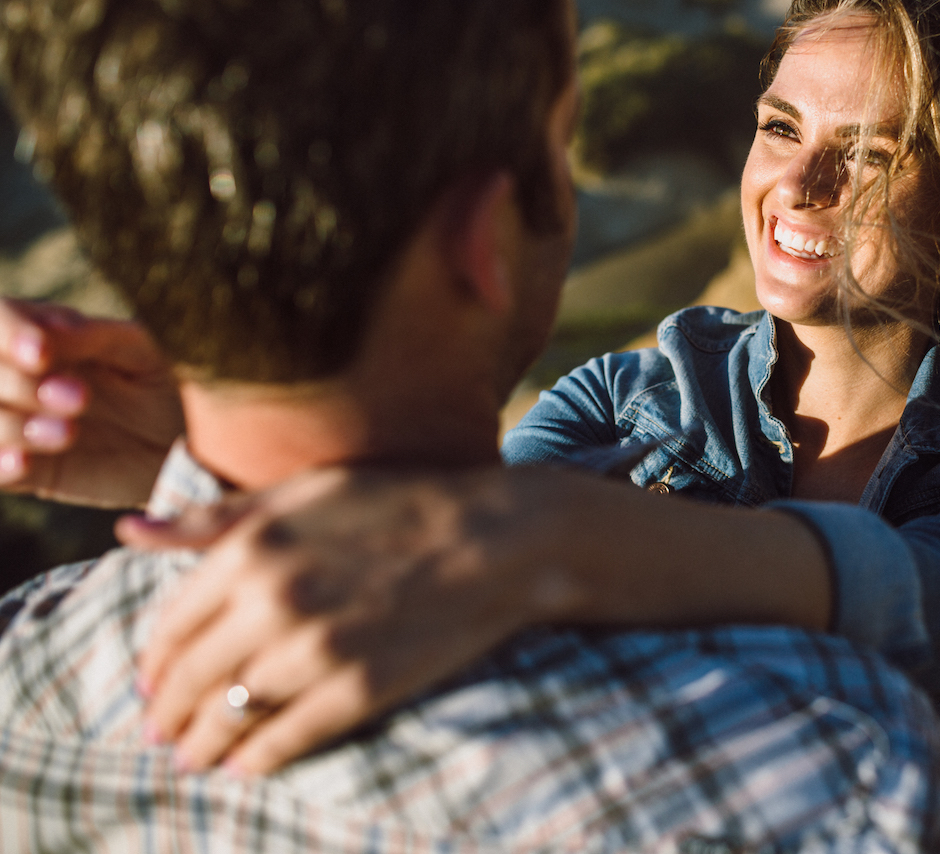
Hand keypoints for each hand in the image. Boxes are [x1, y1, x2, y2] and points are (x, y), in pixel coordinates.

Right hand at [0, 299, 182, 506]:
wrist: (194, 450)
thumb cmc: (173, 387)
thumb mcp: (147, 355)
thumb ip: (99, 338)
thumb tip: (52, 329)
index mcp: (48, 335)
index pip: (1, 317)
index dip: (9, 332)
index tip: (40, 354)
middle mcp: (25, 376)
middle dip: (20, 384)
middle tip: (80, 398)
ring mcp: (22, 424)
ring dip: (12, 426)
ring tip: (69, 434)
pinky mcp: (31, 470)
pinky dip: (1, 465)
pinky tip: (22, 464)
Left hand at [137, 464, 571, 774]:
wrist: (494, 538)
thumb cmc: (400, 502)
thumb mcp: (303, 491)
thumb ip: (214, 518)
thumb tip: (130, 531)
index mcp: (252, 547)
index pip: (173, 622)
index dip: (155, 659)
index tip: (151, 680)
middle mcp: (272, 602)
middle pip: (190, 676)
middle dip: (167, 711)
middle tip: (161, 729)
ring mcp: (314, 652)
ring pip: (228, 715)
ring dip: (200, 744)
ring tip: (193, 756)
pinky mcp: (356, 691)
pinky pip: (281, 741)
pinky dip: (253, 760)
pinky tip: (244, 764)